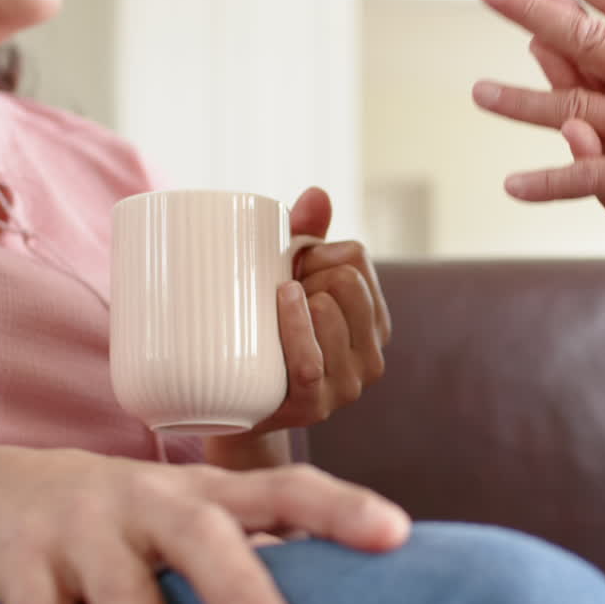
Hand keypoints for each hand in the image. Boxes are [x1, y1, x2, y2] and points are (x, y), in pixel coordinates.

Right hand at [0, 446, 410, 603]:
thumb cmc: (132, 520)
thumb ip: (260, 546)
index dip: (341, 508)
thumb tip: (351, 600)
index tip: (396, 537)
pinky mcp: (20, 566)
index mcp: (209, 493)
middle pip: (205, 538)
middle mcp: (150, 502)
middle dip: (243, 596)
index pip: (286, 489)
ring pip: (123, 593)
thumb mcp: (194, 517)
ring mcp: (84, 531)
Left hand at [262, 187, 391, 430]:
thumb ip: (307, 237)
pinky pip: (309, 362)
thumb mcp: (290, 284)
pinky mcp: (311, 409)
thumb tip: (317, 193)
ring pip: (328, 312)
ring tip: (270, 313)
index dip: (317, 251)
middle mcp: (371, 356)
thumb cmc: (265, 337)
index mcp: (373, 322)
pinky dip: (295, 330)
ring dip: (292, 300)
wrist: (231, 410)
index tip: (294, 268)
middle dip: (307, 273)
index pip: (355, 259)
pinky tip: (283, 303)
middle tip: (278, 294)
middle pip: (345, 281)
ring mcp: (345, 386)